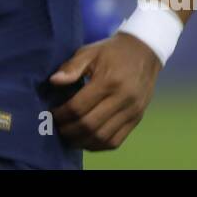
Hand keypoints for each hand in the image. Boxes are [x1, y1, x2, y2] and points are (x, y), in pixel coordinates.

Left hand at [49, 32, 161, 150]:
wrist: (144, 52)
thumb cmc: (111, 52)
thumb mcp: (90, 52)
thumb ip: (71, 67)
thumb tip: (53, 81)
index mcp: (108, 81)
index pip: (79, 107)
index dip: (61, 114)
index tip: (52, 114)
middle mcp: (122, 99)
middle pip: (89, 125)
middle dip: (69, 130)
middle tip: (57, 128)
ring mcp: (132, 111)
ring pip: (102, 137)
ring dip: (81, 141)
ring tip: (68, 137)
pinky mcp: (137, 119)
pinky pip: (115, 141)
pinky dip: (98, 145)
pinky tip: (86, 140)